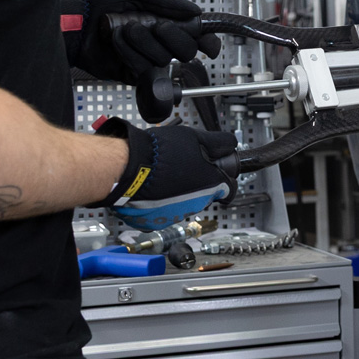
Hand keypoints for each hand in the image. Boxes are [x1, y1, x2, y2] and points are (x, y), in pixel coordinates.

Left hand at [60, 0, 221, 85]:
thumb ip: (167, 1)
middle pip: (187, 50)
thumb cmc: (104, 5)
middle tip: (157, 26)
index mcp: (168, 23)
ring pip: (164, 58)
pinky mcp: (135, 74)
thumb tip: (196, 11)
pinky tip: (117, 42)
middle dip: (173, 36)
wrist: (79, 24)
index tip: (208, 44)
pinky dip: (129, 53)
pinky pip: (144, 69)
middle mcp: (162, 43)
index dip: (208, 41)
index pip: (197, 37)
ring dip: (143, 41)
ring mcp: (149, 60)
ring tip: (124, 29)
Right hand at [89, 118, 236, 228]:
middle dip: (199, 184)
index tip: (216, 172)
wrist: (129, 167)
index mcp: (211, 184)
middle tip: (184, 168)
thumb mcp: (196, 137)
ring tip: (166, 176)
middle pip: (206, 196)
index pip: (229, 189)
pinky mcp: (159, 220)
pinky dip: (163, 201)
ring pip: (186, 203)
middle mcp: (198, 204)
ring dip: (180, 192)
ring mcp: (178, 214)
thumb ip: (218, 144)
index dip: (223, 178)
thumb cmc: (160, 152)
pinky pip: (166, 210)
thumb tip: (229, 144)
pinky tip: (155, 187)